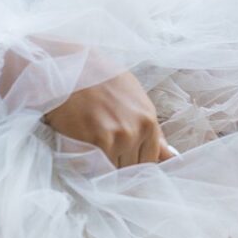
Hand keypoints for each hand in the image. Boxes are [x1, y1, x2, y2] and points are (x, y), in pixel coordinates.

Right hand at [42, 70, 169, 167]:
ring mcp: (118, 137)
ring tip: (88, 142)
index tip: (118, 158)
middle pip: (130, 169)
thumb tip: (171, 156)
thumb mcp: (133, 97)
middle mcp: (137, 130)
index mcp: (148, 121)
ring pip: (113, 171)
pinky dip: (87, 163)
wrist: (66, 66)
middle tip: (99, 147)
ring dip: (101, 164)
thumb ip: (152, 131)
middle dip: (116, 164)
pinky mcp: (97, 141)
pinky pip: (96, 167)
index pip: (149, 162)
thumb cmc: (98, 80)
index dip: (132, 163)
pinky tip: (79, 144)